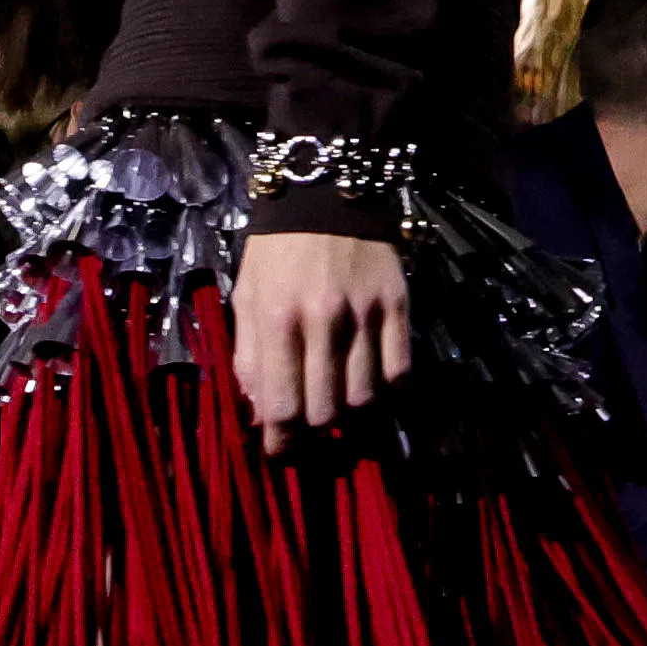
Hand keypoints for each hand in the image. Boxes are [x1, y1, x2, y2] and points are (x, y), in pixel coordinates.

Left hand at [231, 230, 412, 443]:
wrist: (327, 191)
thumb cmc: (276, 250)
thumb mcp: (246, 296)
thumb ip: (249, 357)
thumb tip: (261, 414)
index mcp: (276, 318)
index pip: (282, 405)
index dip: (281, 442)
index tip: (280, 454)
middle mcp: (322, 320)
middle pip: (326, 411)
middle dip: (314, 435)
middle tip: (309, 436)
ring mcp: (365, 314)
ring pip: (365, 399)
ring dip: (351, 421)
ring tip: (341, 418)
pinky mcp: (398, 305)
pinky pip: (399, 371)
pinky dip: (387, 394)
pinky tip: (373, 393)